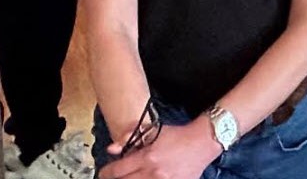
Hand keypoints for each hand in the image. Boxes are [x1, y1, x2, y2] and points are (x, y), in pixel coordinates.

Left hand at [99, 120, 221, 178]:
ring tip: (128, 177)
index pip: (117, 170)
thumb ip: (130, 138)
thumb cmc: (177, 136)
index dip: (106, 173)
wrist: (202, 143)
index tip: (104, 173)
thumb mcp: (153, 132)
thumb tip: (111, 149)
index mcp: (147, 157)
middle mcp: (153, 173)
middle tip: (113, 177)